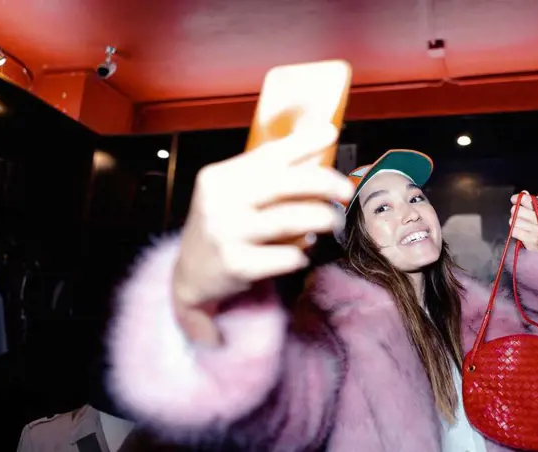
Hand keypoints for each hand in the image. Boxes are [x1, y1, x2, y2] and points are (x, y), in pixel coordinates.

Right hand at [172, 123, 353, 342]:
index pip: (267, 154)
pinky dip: (301, 254)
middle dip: (323, 183)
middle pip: (283, 184)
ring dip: (321, 218)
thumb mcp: (233, 195)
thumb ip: (267, 175)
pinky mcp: (236, 265)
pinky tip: (301, 255)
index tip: (331, 133)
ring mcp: (225, 234)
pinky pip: (285, 256)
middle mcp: (219, 202)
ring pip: (289, 219)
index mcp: (219, 177)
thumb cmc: (223, 228)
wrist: (191, 276)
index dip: (302, 142)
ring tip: (334, 221)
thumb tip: (316, 148)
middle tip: (346, 190)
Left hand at [509, 192, 537, 251]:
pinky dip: (515, 232)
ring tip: (521, 227)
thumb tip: (524, 192)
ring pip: (514, 221)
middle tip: (518, 217)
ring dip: (514, 224)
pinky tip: (520, 234)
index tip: (513, 199)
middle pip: (518, 211)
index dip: (518, 198)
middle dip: (514, 213)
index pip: (528, 200)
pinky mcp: (531, 239)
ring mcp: (537, 230)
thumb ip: (530, 203)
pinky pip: (514, 231)